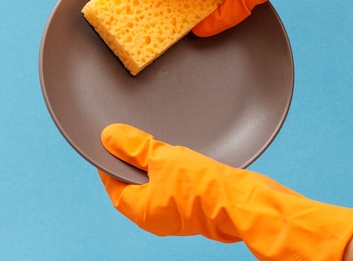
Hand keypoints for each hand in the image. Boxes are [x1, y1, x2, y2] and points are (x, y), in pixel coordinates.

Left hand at [98, 123, 352, 260]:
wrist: (245, 202)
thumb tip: (109, 136)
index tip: (107, 142)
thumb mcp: (163, 158)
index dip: (108, 162)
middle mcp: (155, 216)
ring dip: (150, 163)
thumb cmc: (204, 186)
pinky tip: (174, 153)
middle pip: (132, 183)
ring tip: (151, 141)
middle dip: (129, 161)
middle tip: (128, 137)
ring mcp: (174, 213)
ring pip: (153, 182)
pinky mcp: (192, 205)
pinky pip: (171, 184)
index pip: (112, 184)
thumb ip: (135, 147)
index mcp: (141, 210)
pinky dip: (168, 168)